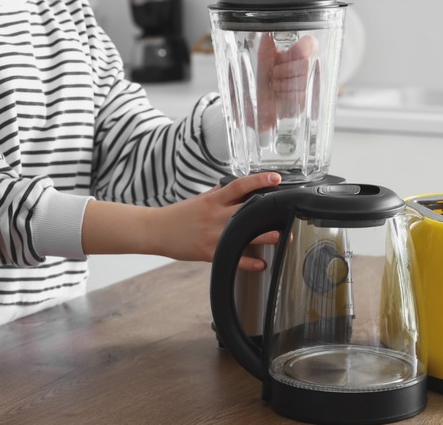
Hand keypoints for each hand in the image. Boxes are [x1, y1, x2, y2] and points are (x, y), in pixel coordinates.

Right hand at [150, 172, 281, 270]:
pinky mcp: (208, 252)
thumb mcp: (199, 199)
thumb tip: (238, 186)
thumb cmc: (178, 215)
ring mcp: (212, 234)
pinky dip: (248, 263)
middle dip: (268, 211)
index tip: (276, 177)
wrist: (156, 230)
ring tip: (280, 236)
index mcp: (213, 200)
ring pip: (242, 234)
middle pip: (246, 210)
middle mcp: (215, 215)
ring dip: (263, 236)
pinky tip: (261, 264)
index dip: (259, 180)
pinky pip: (232, 257)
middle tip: (287, 211)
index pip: (240, 185)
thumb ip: (219, 194)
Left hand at [256, 34, 318, 133]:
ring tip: (275, 86)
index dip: (302, 48)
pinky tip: (279, 95)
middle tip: (275, 74)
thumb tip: (268, 33)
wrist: (257, 105)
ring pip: (303, 79)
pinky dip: (286, 94)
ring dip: (284, 83)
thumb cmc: (261, 82)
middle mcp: (302, 68)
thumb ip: (266, 47)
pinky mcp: (304, 101)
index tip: (285, 56)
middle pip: (306, 62)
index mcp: (293, 54)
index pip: (311, 43)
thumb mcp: (261, 63)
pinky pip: (301, 95)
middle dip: (286, 69)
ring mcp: (305, 85)